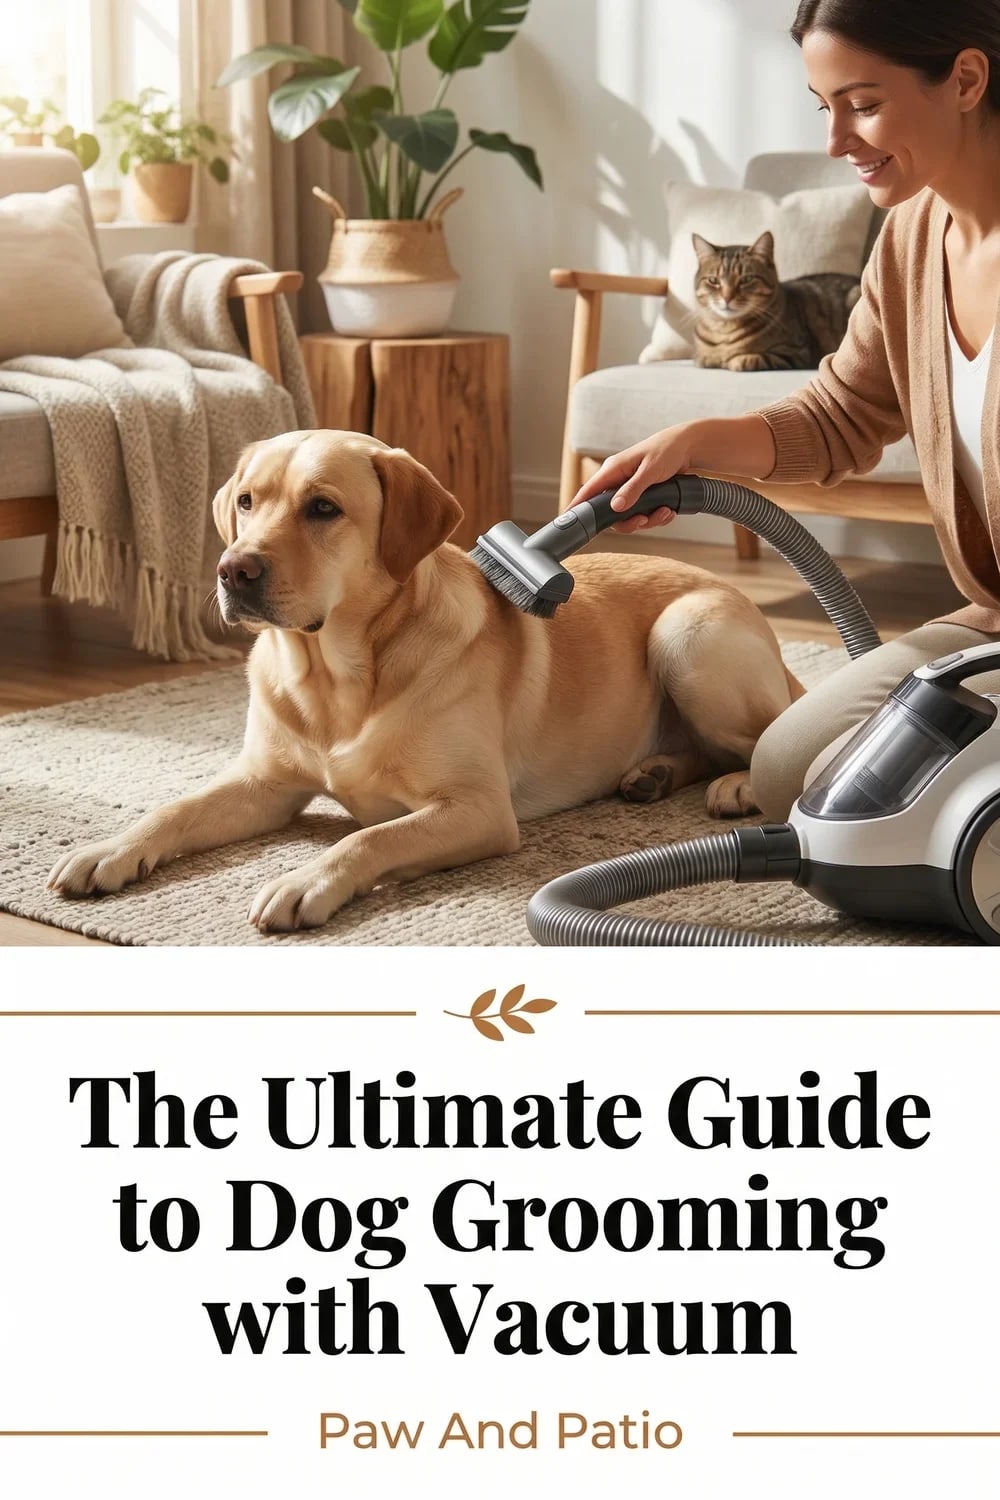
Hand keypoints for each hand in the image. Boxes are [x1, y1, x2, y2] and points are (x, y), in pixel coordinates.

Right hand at [570, 425, 693, 532]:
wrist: (688, 448)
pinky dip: (657, 517)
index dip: (578, 507)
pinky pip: (643, 515)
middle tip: (643, 520)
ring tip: (664, 512)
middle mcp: (618, 482)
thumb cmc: (667, 450)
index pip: (588, 491)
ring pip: (628, 517)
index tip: (570, 521)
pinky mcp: (642, 497)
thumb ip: (633, 489)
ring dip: (648, 520)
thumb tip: (615, 507)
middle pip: (610, 513)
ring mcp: (630, 491)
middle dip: (629, 522)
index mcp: (613, 470)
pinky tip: (668, 510)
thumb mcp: (650, 470)